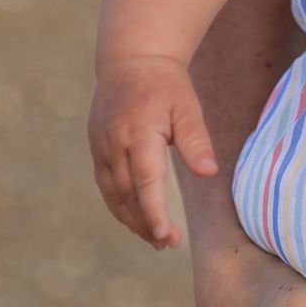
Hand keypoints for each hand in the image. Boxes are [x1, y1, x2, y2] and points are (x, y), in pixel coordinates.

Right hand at [88, 54, 218, 247]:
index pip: (147, 182)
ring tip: (156, 240)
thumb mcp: (187, 106)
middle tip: (169, 244)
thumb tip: (209, 172)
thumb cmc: (166, 85)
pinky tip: (136, 219)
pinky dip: (120, 206)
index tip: (166, 237)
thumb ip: (196, 140)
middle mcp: (114, 144)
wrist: (131, 61)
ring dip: (132, 220)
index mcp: (139, 133)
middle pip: (129, 195)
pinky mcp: (96, 149)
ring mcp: (101, 148)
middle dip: (147, 224)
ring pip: (114, 195)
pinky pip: (106, 186)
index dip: (155, 213)